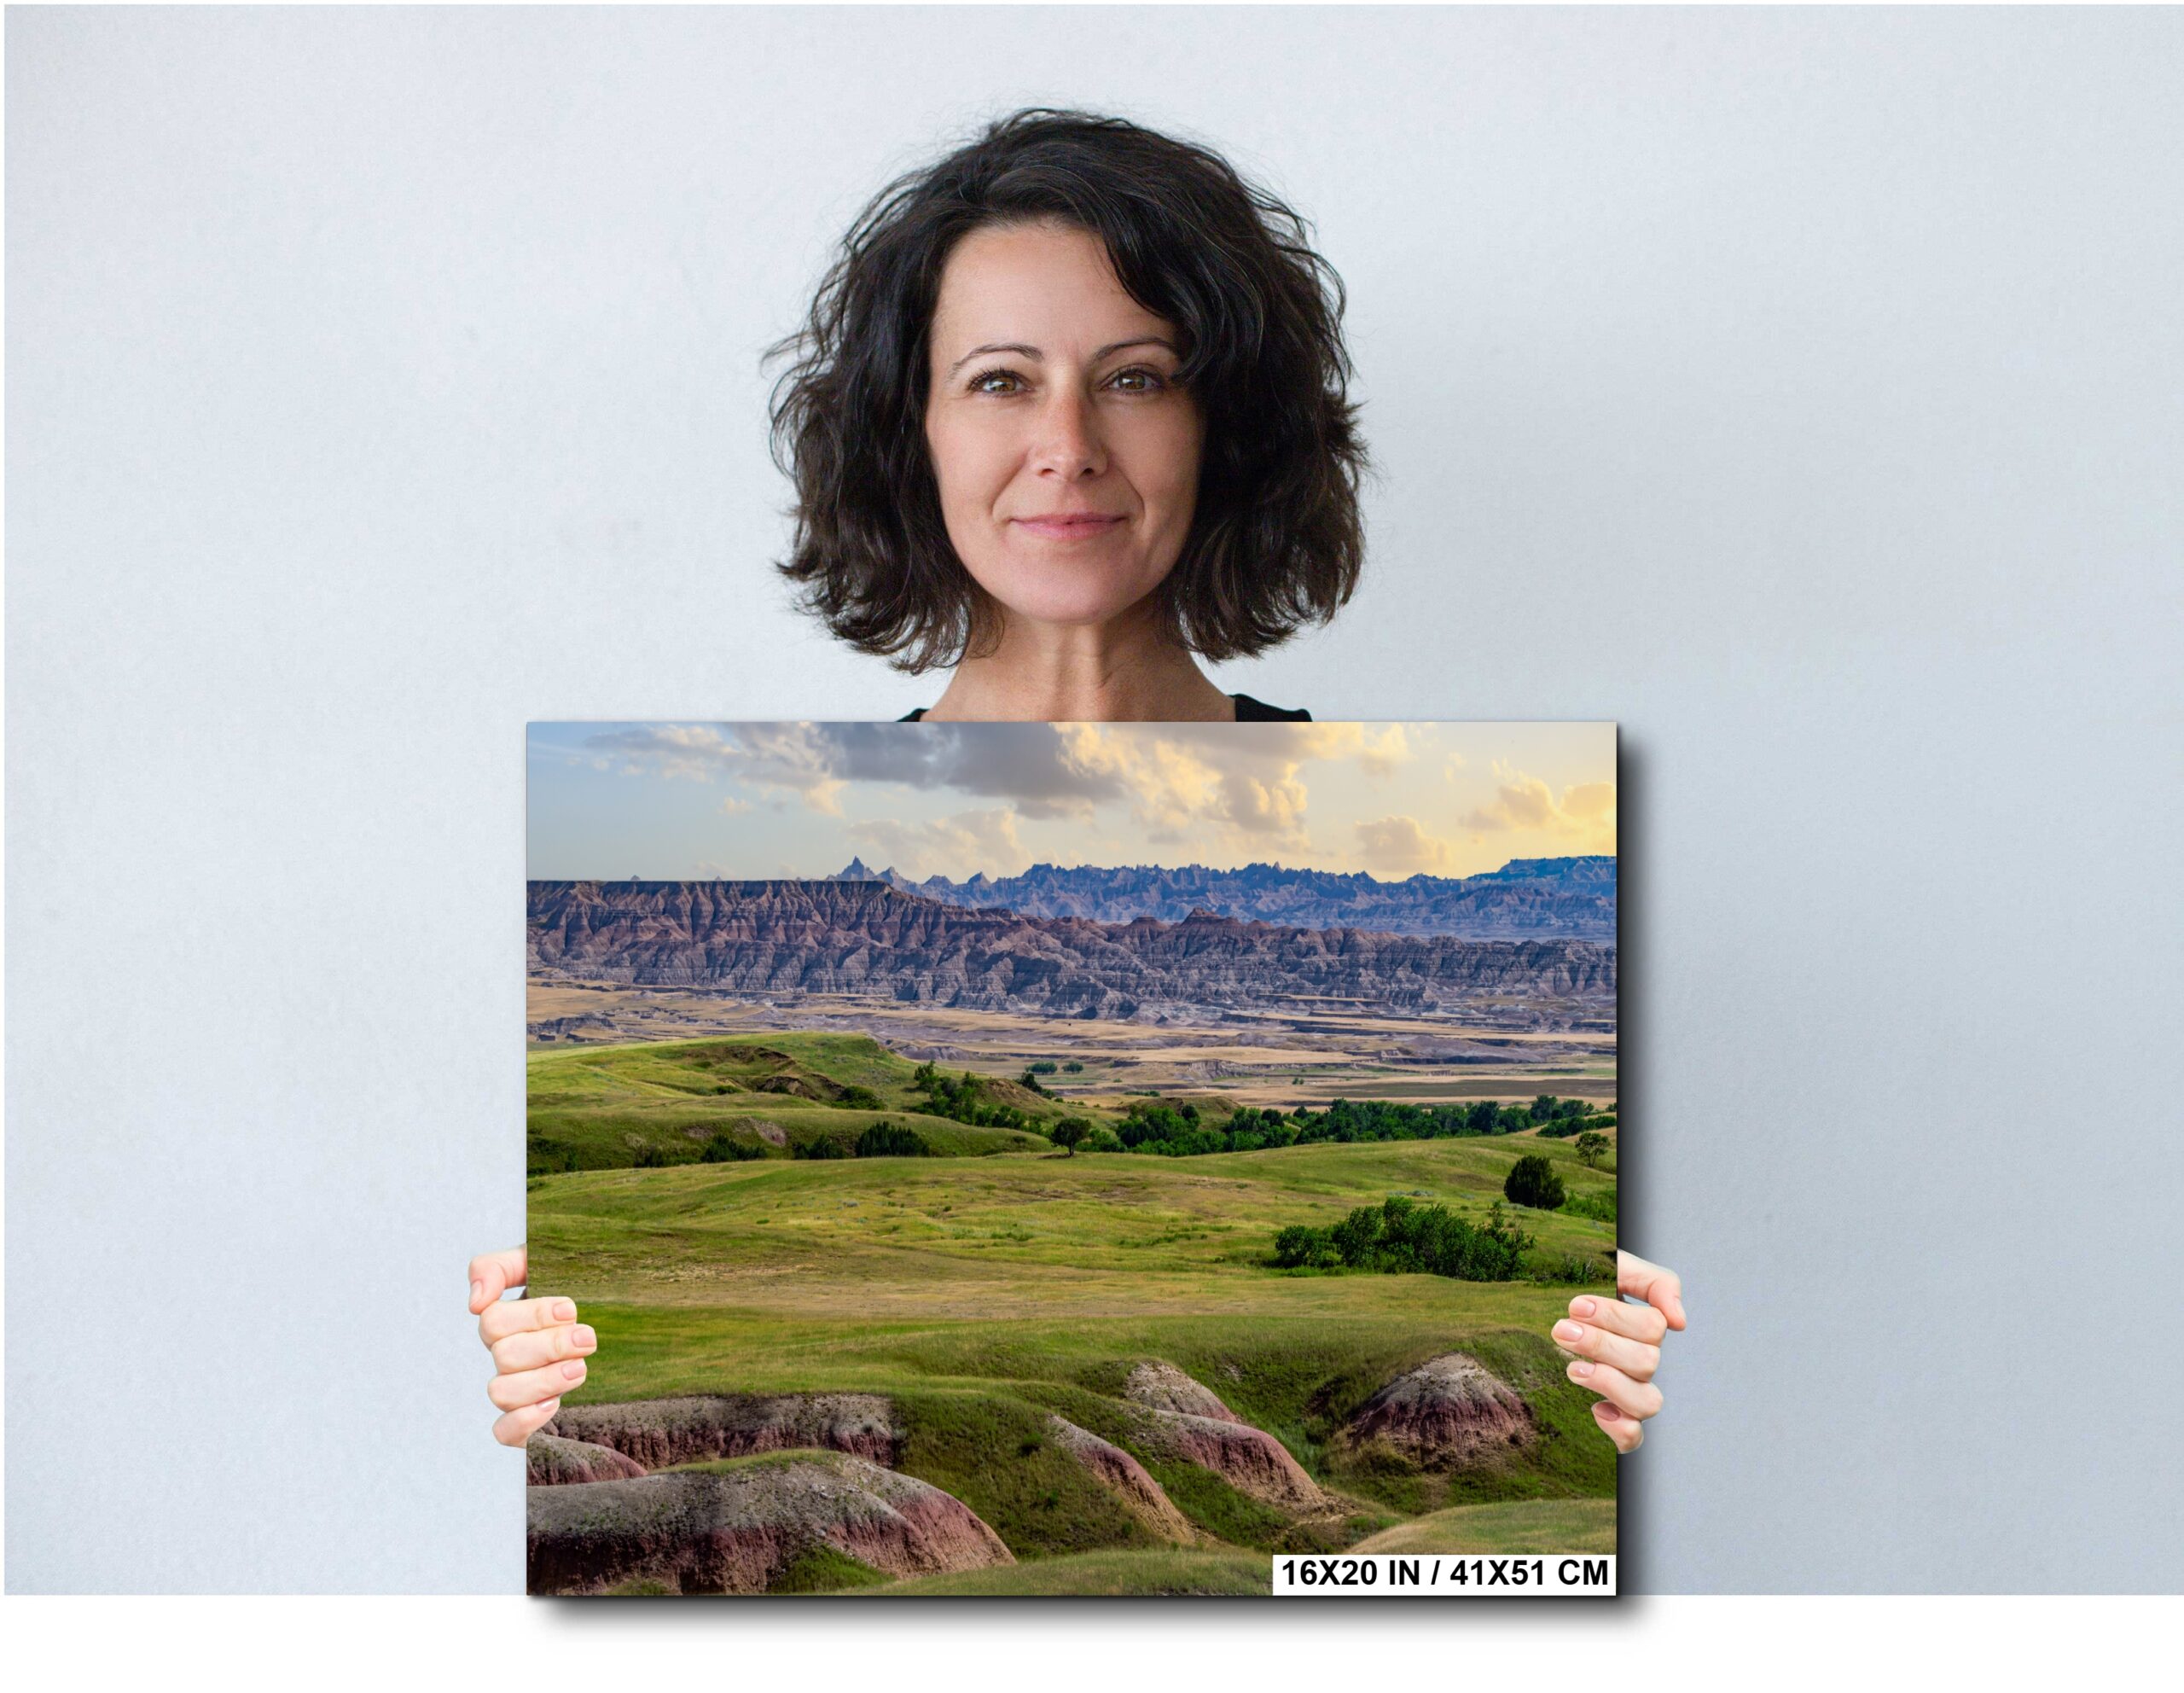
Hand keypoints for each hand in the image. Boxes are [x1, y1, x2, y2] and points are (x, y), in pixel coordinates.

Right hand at [468, 1245, 596, 1446]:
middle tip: (587, 1338)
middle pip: (504, 1355)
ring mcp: (515, 1389)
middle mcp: (505, 1356)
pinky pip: (504, 1432)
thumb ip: (500, 1268)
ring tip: (580, 1368)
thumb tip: (475, 1303)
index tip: (571, 1310)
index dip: (531, 1316)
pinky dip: (525, 1421)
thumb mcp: (542, 1264)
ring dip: (543, 1380)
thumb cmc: (575, 1291)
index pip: (493, 1320)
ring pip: (501, 1392)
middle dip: (550, 1346)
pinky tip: (555, 1404)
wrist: (617, 1329)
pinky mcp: (527, 1421)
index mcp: (505, 1321)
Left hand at [1552, 1250, 1684, 1452]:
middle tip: (1562, 1330)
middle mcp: (1643, 1362)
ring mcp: (1630, 1391)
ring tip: (1572, 1368)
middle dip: (1601, 1345)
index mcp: (1646, 1328)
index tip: (1575, 1306)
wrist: (1549, 1299)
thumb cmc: (1587, 1286)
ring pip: (1647, 1403)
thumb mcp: (1617, 1267)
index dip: (1615, 1318)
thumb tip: (1679, 1322)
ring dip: (1609, 1383)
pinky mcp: (1614, 1417)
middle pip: (1646, 1363)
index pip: (1652, 1328)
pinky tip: (1595, 1409)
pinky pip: (1633, 1438)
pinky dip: (1620, 1428)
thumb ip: (1655, 1282)